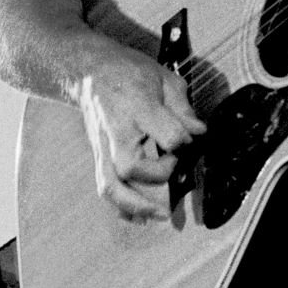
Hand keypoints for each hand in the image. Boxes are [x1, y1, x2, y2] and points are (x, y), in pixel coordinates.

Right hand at [74, 47, 206, 222]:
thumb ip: (182, 108)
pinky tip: (138, 217)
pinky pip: (104, 188)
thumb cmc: (127, 71)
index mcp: (137, 106)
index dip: (184, 139)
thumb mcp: (164, 78)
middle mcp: (116, 130)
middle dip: (158, 173)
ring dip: (136, 206)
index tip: (190, 135)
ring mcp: (103, 146)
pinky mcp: (97, 156)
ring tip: (160, 215)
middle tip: (173, 163)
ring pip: (111, 185)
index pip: (166, 134)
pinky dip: (120, 207)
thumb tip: (198, 131)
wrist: (89, 70)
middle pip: (131, 166)